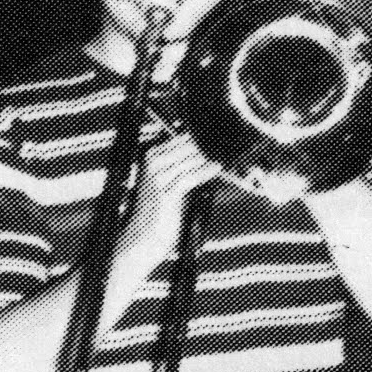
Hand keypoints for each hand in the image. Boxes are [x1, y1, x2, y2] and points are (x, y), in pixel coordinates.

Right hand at [112, 131, 222, 278]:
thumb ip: (182, 163)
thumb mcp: (167, 180)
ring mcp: (157, 177)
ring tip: (228, 153)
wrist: (142, 238)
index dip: (202, 135)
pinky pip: (192, 176)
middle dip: (210, 144)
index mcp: (150, 155)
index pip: (181, 137)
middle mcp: (152, 163)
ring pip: (192, 159)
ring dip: (211, 156)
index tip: (221, 133)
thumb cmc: (157, 209)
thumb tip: (206, 147)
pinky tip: (218, 167)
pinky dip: (207, 171)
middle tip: (229, 142)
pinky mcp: (166, 193)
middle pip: (188, 145)